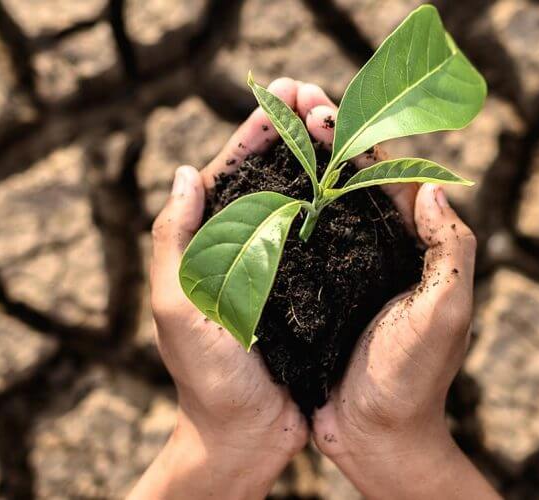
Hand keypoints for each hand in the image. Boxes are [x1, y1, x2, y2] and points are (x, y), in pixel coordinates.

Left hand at [130, 78, 328, 499]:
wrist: (246, 439)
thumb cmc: (207, 380)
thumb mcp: (179, 307)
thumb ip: (174, 242)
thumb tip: (185, 173)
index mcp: (207, 248)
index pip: (229, 174)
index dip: (255, 132)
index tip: (283, 96)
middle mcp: (243, 252)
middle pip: (268, 178)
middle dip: (292, 133)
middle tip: (321, 97)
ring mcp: (279, 271)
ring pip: (301, 201)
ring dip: (320, 160)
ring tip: (345, 125)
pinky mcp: (312, 293)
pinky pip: (328, 239)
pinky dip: (343, 206)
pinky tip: (365, 184)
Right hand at [298, 85, 499, 499]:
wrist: (376, 439)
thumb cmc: (414, 380)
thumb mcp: (445, 313)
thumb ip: (451, 250)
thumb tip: (434, 186)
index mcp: (416, 248)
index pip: (390, 176)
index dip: (358, 138)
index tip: (322, 109)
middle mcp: (383, 252)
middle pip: (353, 180)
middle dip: (324, 137)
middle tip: (289, 101)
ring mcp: (348, 272)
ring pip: (323, 203)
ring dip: (300, 164)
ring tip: (270, 130)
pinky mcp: (318, 295)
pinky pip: (299, 242)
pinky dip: (280, 211)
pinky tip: (253, 190)